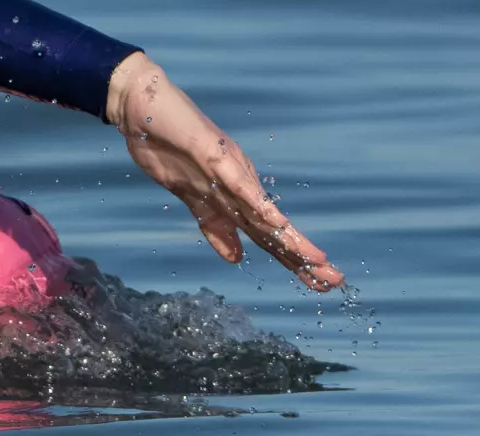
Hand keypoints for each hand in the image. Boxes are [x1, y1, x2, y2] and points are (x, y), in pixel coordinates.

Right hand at [106, 53, 343, 290]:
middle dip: (303, 258)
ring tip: (317, 261)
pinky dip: (258, 206)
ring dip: (290, 239)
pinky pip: (238, 186)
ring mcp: (227, 172)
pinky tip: (277, 224)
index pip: (268, 237)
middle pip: (273, 231)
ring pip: (262, 213)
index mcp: (236, 198)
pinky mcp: (212, 155)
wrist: (145, 108)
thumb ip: (215, 228)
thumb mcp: (192, 199)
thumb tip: (237, 259)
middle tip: (334, 281)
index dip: (294, 261)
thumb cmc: (167, 149)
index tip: (320, 284)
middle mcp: (240, 187)